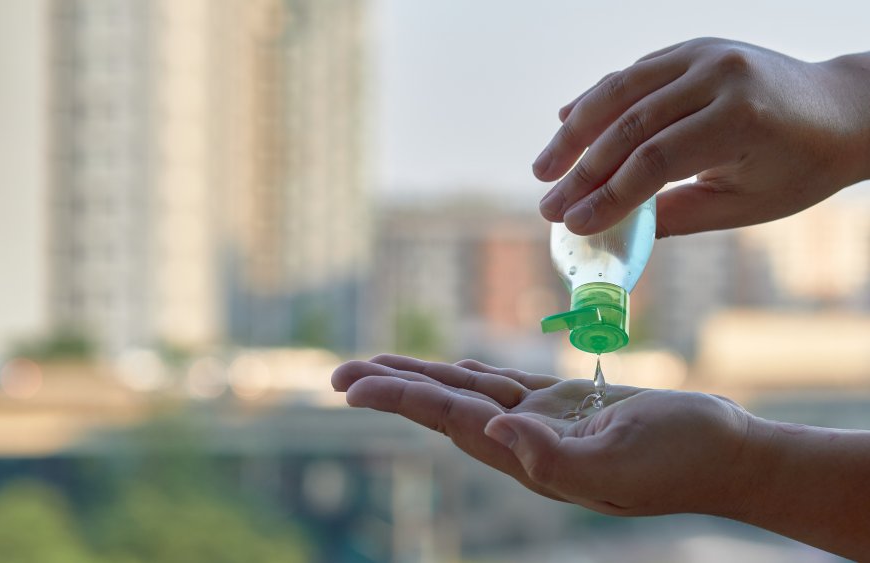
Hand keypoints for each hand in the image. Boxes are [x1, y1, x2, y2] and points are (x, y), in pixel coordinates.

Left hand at [332, 355, 762, 517]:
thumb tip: (498, 431)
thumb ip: (555, 459)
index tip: (353, 384)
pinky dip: (468, 373)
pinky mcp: (566, 405)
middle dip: (391, 389)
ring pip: (466, 392)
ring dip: (420, 377)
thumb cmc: (682, 460)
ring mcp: (543, 422)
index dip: (401, 397)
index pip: (449, 418)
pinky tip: (447, 369)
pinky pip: (503, 384)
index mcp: (528, 457)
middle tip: (337, 374)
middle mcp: (524, 441)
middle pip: (442, 408)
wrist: (727, 455)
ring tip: (376, 366)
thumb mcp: (620, 465)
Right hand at [534, 38, 869, 236]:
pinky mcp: (692, 48)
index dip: (607, 195)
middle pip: (629, 125)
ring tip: (543, 168)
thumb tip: (611, 235)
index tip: (573, 224)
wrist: (842, 110)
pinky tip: (567, 123)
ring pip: (620, 91)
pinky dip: (596, 100)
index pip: (655, 160)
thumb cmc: (798, 167)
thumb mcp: (743, 205)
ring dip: (574, 131)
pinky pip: (633, 74)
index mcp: (740, 119)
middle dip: (581, 172)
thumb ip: (675, 217)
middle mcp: (718, 75)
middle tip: (548, 204)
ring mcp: (703, 53)